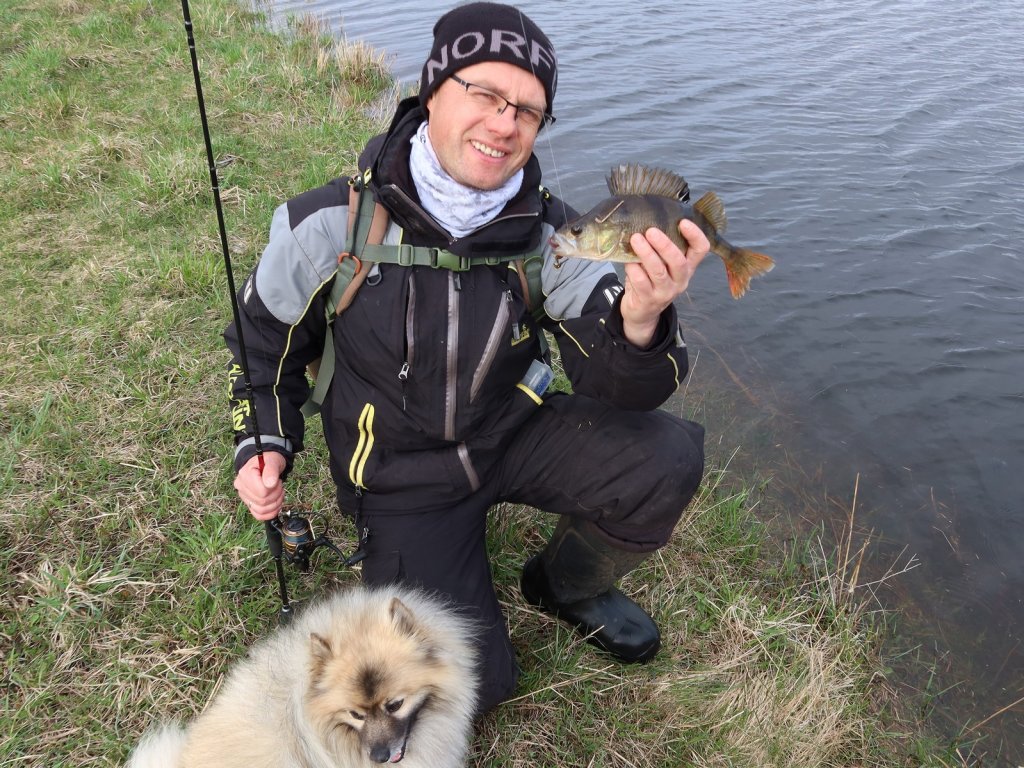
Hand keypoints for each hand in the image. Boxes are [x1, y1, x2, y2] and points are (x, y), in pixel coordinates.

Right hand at [233, 452, 286, 520]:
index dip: (274, 488)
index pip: (262, 491)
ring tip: (278, 493)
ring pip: (261, 510)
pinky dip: (270, 513)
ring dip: (275, 504)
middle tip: (279, 485)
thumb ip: (271, 470)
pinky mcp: (249, 503)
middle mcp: (241, 487)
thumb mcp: (273, 461)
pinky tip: (275, 504)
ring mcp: (244, 496)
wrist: (266, 462)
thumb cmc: (269, 461)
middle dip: (276, 495)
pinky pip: (258, 515)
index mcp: (245, 475)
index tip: (277, 481)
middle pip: (262, 502)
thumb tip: (270, 484)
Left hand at [620, 219, 709, 346]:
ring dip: (646, 254)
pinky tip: (627, 260)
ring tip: (635, 239)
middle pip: (679, 262)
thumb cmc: (651, 280)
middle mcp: (680, 280)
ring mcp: (665, 292)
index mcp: (687, 267)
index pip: (701, 250)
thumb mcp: (662, 264)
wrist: (642, 312)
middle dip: (665, 245)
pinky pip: (640, 281)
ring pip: (658, 271)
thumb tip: (647, 219)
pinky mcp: (648, 300)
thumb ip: (661, 247)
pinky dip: (633, 268)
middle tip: (651, 231)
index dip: (695, 235)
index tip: (683, 222)